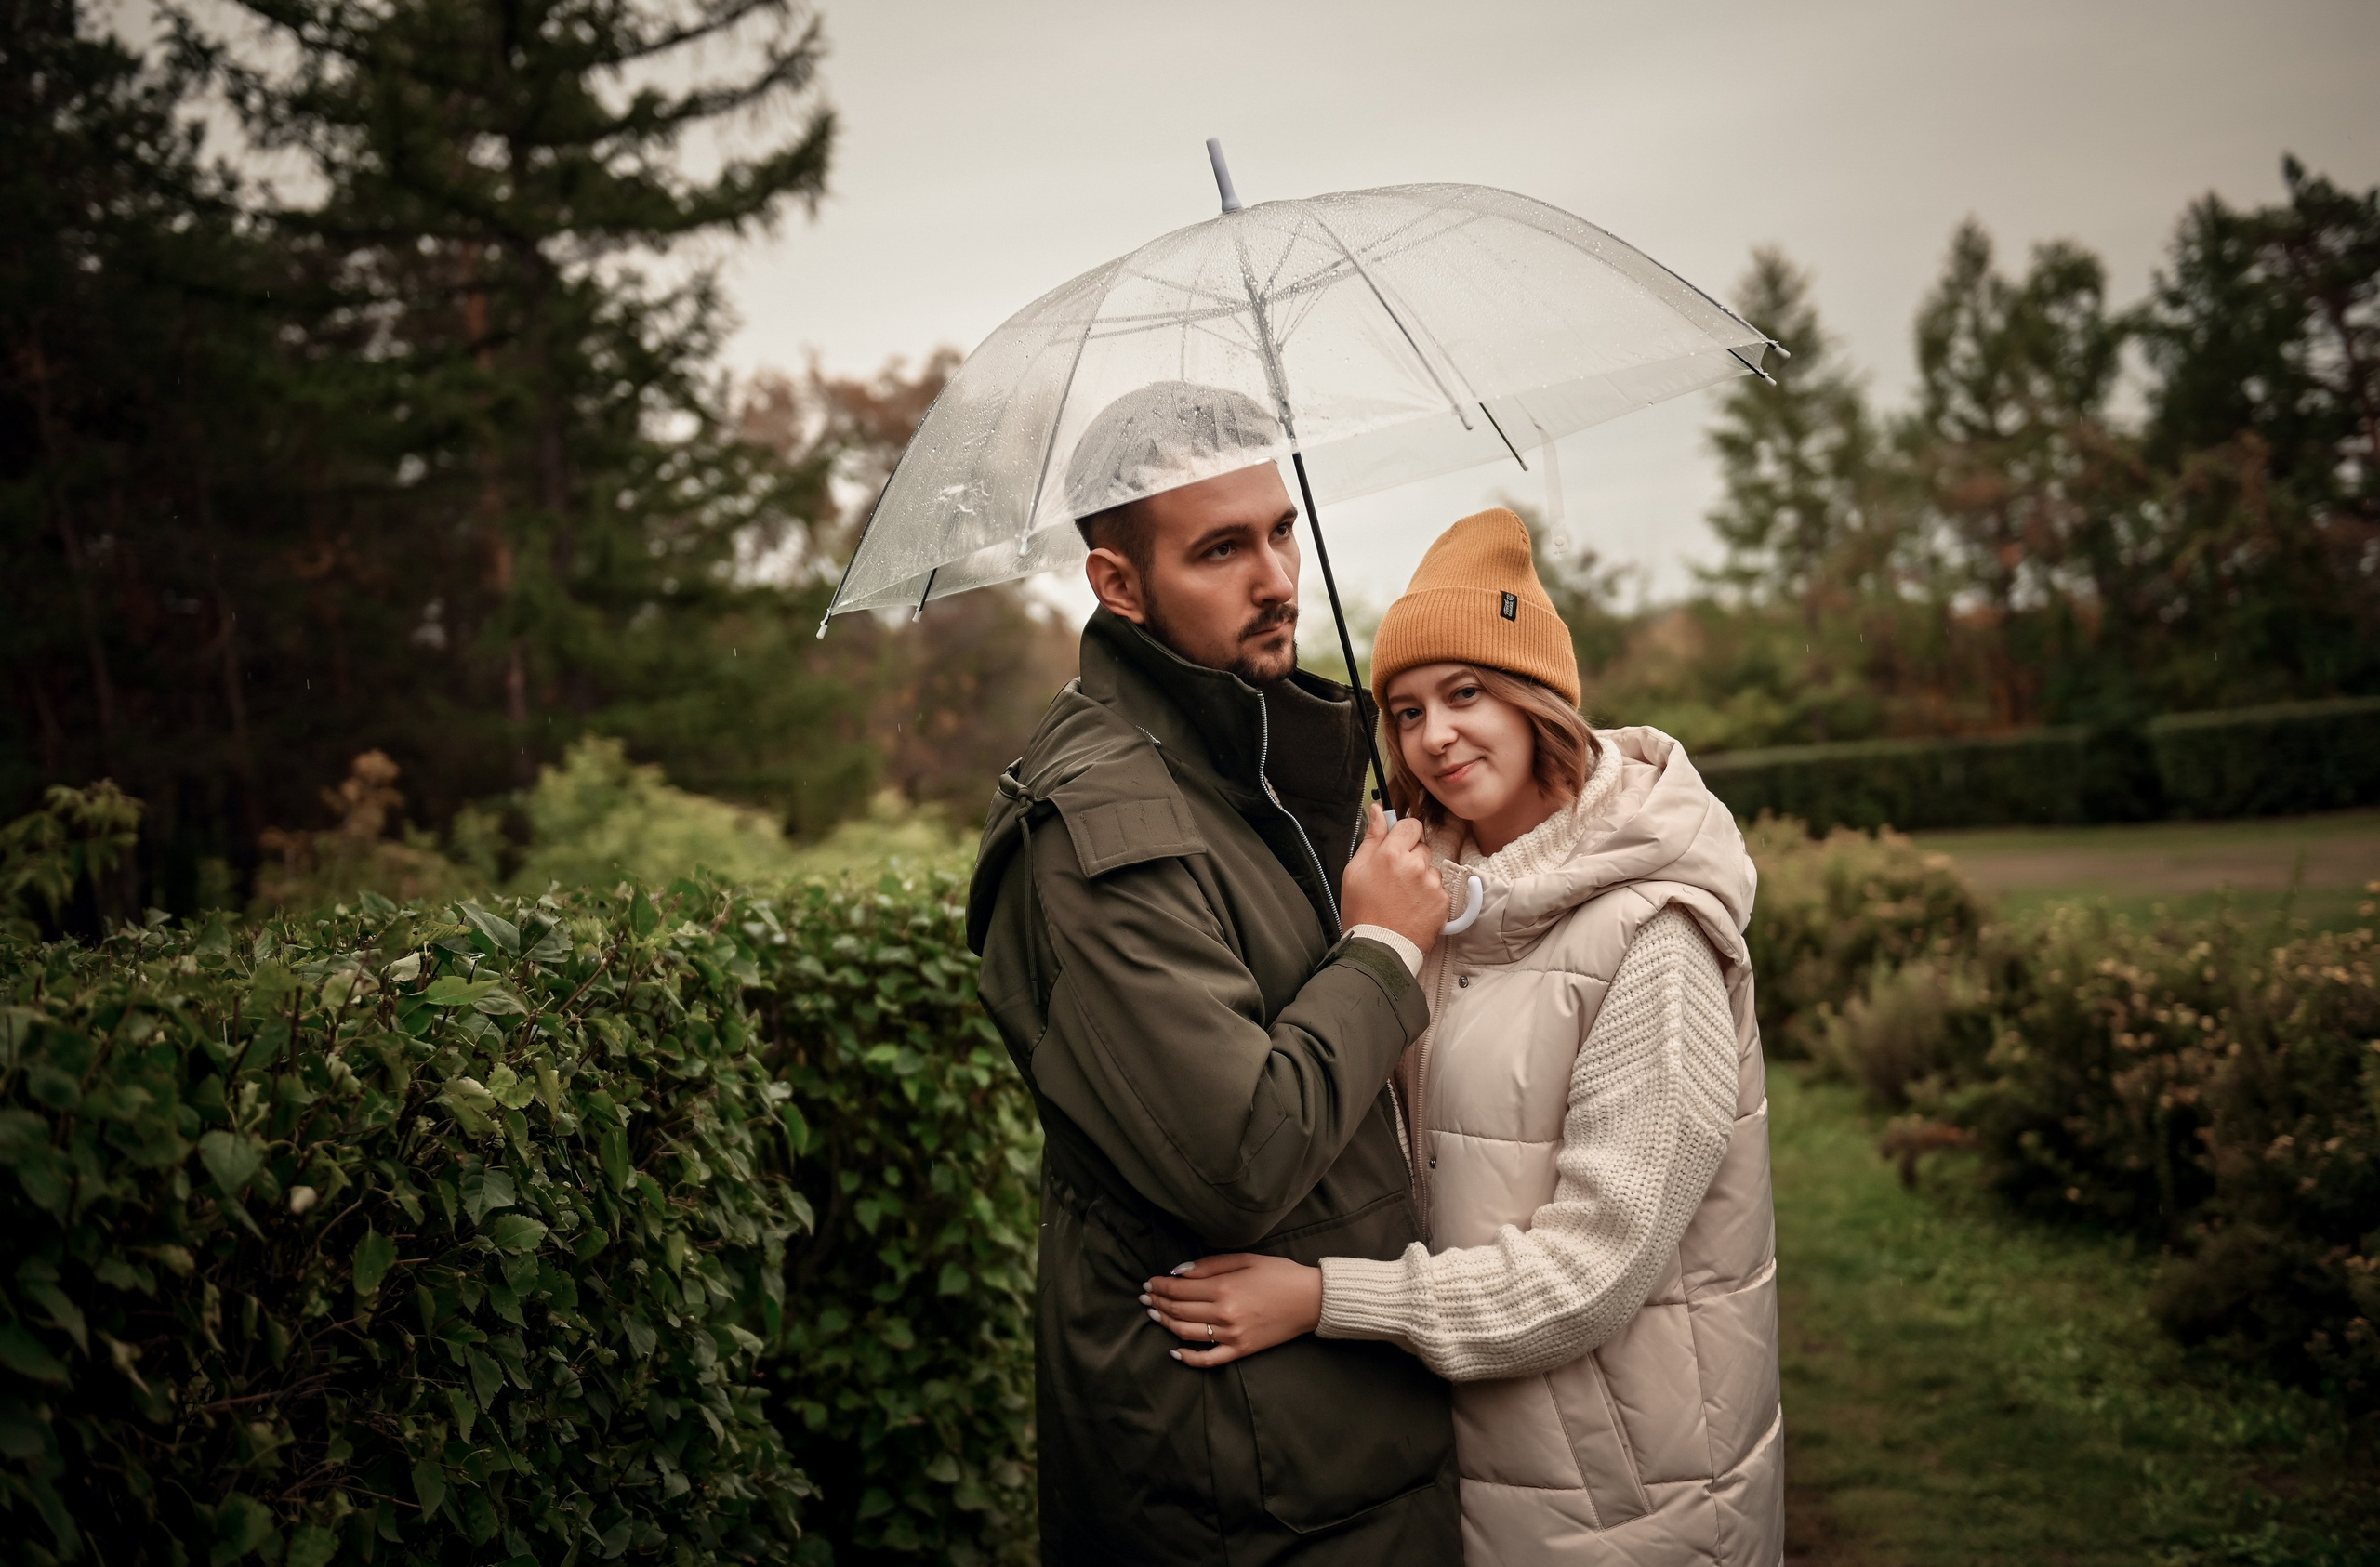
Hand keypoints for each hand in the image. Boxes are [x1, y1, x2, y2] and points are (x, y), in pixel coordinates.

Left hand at [1142, 1254, 1322, 1367]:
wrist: (1310, 1300)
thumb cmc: (1279, 1274)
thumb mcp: (1245, 1259)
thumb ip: (1209, 1265)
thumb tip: (1178, 1272)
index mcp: (1223, 1289)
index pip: (1179, 1289)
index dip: (1160, 1286)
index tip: (1149, 1282)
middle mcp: (1223, 1314)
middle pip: (1179, 1310)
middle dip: (1158, 1302)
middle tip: (1146, 1297)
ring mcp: (1231, 1336)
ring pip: (1187, 1333)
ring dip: (1166, 1323)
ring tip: (1154, 1314)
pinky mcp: (1240, 1350)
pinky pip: (1209, 1359)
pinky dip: (1188, 1357)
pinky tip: (1174, 1350)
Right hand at [1338, 803, 1443, 954]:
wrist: (1378, 948)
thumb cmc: (1362, 911)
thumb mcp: (1355, 871)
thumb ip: (1371, 837)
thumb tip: (1377, 810)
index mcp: (1391, 853)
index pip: (1410, 825)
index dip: (1404, 835)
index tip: (1398, 845)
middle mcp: (1415, 865)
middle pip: (1421, 847)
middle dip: (1411, 858)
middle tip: (1395, 879)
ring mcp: (1431, 883)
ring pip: (1430, 869)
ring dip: (1421, 878)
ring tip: (1403, 898)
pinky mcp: (1443, 901)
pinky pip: (1438, 889)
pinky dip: (1429, 897)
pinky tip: (1413, 908)